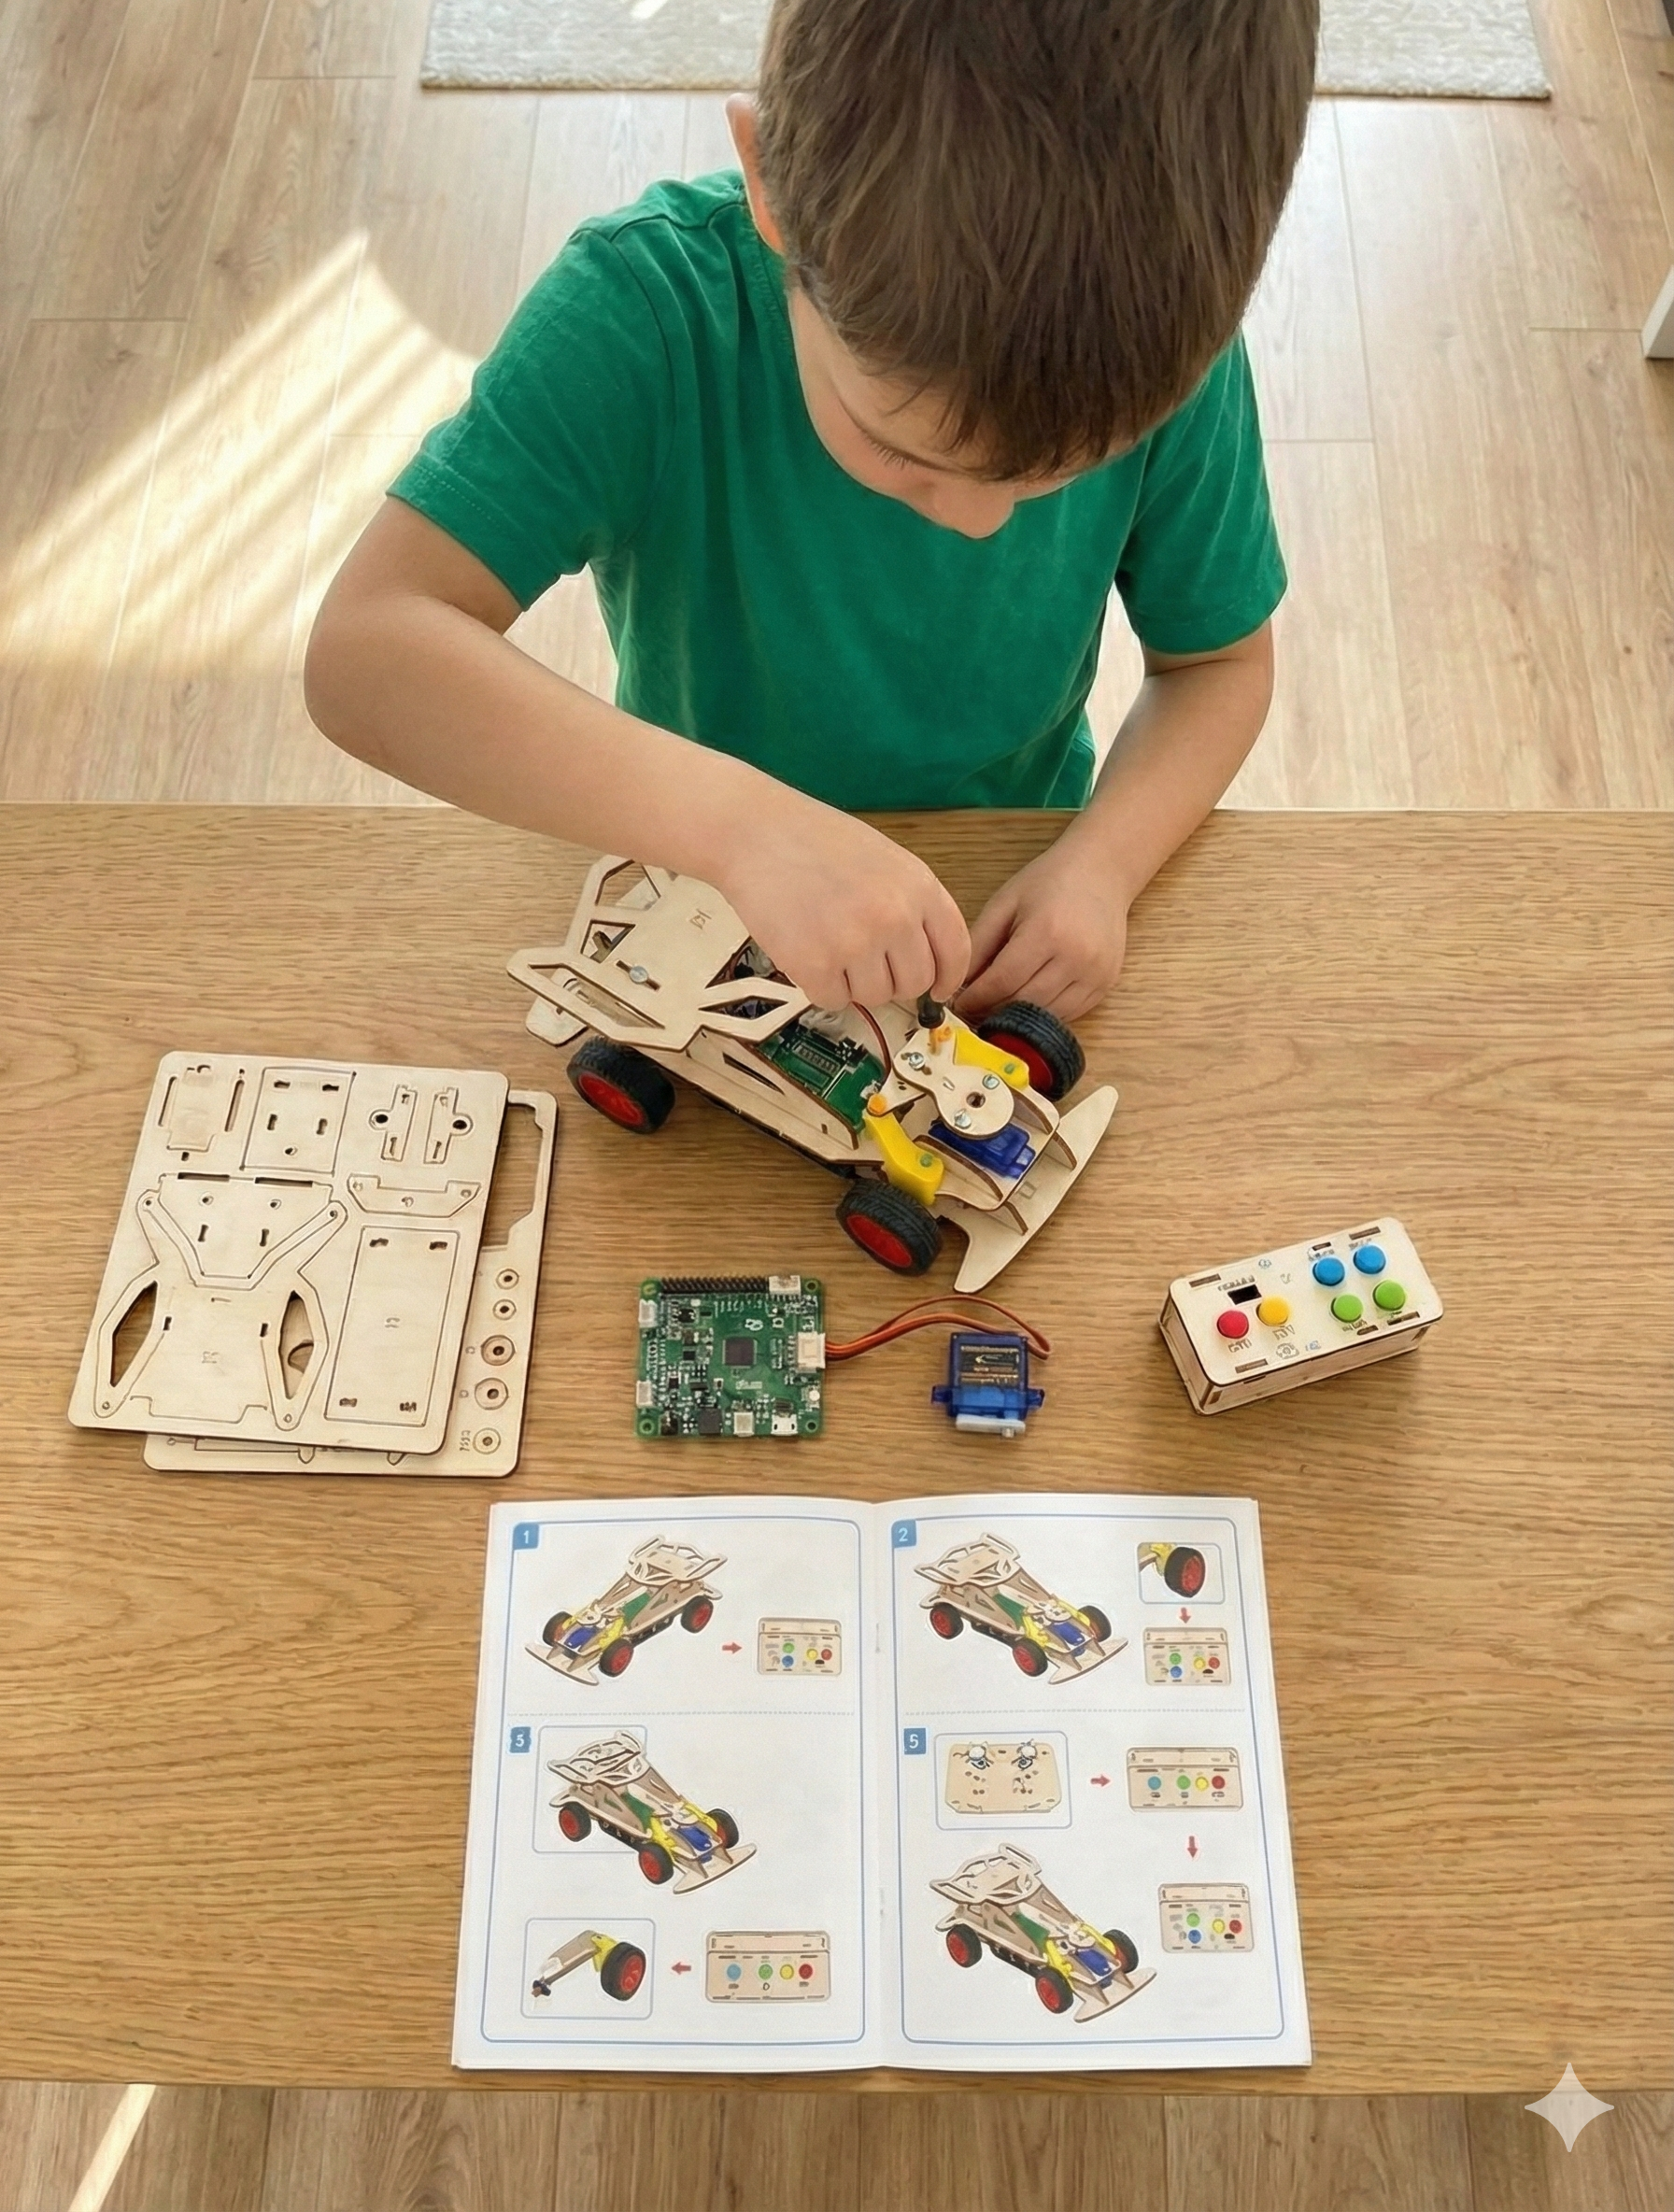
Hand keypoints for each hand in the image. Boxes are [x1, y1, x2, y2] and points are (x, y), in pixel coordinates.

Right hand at [713, 796, 969, 1008]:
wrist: (753, 830)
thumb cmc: (814, 841)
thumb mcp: (885, 859)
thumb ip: (911, 905)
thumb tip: (928, 963)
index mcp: (919, 887)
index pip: (954, 951)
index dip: (947, 978)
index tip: (938, 990)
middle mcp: (895, 917)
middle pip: (914, 984)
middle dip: (891, 980)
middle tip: (862, 960)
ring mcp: (856, 943)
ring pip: (874, 997)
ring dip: (853, 983)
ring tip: (827, 943)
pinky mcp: (815, 965)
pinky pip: (833, 1001)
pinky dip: (819, 987)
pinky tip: (806, 951)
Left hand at [954, 837, 1130, 1021]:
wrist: (1102, 872)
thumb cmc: (1050, 882)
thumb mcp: (1005, 904)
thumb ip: (979, 944)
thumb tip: (958, 982)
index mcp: (1046, 931)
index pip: (1003, 981)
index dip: (977, 998)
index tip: (959, 1004)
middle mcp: (1076, 956)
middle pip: (1024, 1002)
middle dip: (993, 1010)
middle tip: (974, 1009)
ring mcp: (1095, 973)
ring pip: (1046, 1014)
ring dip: (1018, 1016)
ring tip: (998, 1007)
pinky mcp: (1106, 984)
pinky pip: (1068, 1013)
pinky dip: (1044, 1013)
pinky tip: (1028, 1001)